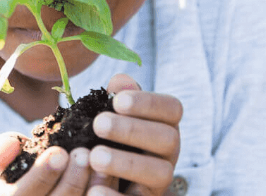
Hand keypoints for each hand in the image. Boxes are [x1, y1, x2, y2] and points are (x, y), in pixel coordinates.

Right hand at [0, 133, 98, 194]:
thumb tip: (9, 152)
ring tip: (101, 163)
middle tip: (84, 153)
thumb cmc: (8, 171)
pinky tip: (109, 176)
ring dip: (93, 189)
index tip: (59, 152)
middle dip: (71, 181)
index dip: (42, 175)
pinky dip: (105, 194)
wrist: (24, 190)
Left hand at [87, 74, 182, 195]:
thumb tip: (121, 82)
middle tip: (99, 125)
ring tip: (94, 157)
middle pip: (168, 139)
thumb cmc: (106, 139)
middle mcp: (169, 152)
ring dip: (127, 163)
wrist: (99, 178)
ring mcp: (161, 180)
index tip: (117, 101)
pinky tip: (94, 190)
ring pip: (161, 173)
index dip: (148, 103)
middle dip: (133, 130)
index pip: (171, 108)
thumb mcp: (110, 117)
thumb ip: (117, 99)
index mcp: (164, 124)